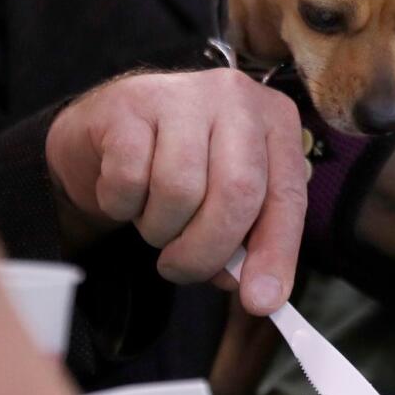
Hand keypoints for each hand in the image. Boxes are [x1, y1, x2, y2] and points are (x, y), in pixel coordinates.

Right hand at [46, 69, 307, 314]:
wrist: (108, 130)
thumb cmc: (180, 168)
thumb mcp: (225, 199)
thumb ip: (249, 239)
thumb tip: (256, 289)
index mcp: (275, 120)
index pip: (287, 195)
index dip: (276, 252)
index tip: (262, 300)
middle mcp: (236, 98)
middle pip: (237, 192)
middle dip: (207, 249)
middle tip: (181, 269)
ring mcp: (182, 95)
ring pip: (180, 190)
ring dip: (160, 228)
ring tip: (154, 218)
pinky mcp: (129, 104)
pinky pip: (129, 179)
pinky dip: (122, 205)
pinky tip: (126, 193)